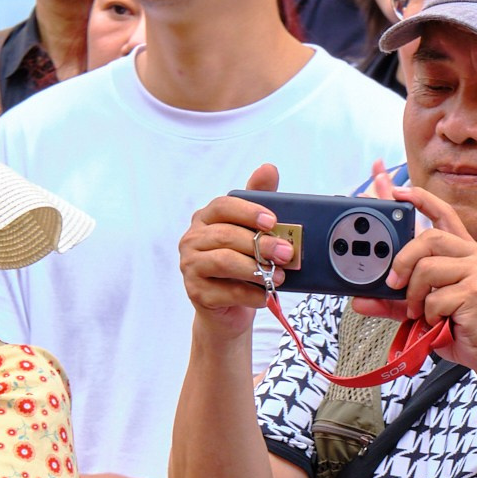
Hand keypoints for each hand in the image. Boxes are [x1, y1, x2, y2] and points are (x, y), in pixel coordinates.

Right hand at [178, 164, 284, 322]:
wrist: (228, 309)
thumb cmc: (241, 264)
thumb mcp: (251, 231)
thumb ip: (258, 200)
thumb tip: (268, 168)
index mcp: (205, 219)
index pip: (222, 206)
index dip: (248, 211)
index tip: (272, 221)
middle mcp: (192, 240)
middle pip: (226, 235)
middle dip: (260, 244)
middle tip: (286, 253)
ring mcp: (190, 267)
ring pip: (224, 261)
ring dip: (256, 268)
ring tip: (279, 275)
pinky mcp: (197, 293)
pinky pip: (227, 291)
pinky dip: (251, 293)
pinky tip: (266, 294)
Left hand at [375, 187, 476, 385]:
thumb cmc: (464, 330)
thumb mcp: (424, 311)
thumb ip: (395, 301)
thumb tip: (360, 300)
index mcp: (465, 253)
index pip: (443, 213)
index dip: (419, 198)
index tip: (395, 187)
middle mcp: (475, 255)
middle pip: (428, 237)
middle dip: (402, 260)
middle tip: (393, 284)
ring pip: (427, 267)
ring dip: (414, 294)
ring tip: (418, 313)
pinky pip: (436, 296)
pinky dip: (428, 313)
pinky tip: (438, 323)